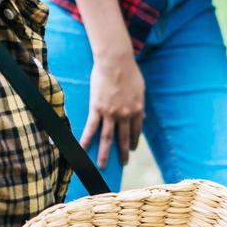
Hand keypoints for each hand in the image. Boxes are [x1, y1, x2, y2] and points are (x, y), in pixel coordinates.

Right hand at [82, 51, 143, 167]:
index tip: (131, 149)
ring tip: (102, 165)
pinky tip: (83, 150)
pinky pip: (91, 128)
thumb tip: (143, 117)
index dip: (133, 141)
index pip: (136, 130)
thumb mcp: (140, 89)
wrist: (115, 61)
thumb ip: (140, 105)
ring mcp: (111, 113)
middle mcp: (125, 115)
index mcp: (137, 109)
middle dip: (122, 153)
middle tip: (122, 163)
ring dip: (105, 154)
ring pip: (108, 138)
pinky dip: (87, 140)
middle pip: (123, 138)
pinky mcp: (97, 109)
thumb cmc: (129, 71)